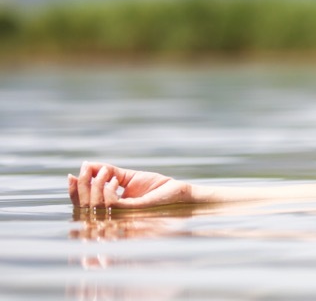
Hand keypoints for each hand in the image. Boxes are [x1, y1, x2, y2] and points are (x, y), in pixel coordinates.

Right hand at [68, 162, 194, 209]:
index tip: (70, 175)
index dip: (74, 192)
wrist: (179, 193)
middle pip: (85, 207)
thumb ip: (109, 172)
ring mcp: (123, 217)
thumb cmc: (157, 187)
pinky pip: (112, 205)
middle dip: (81, 187)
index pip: (84, 205)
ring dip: (95, 186)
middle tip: (85, 169)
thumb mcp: (129, 178)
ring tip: (105, 172)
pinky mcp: (134, 212)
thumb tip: (87, 164)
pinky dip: (107, 190)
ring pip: (96, 206)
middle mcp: (113, 217)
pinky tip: (113, 180)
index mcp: (110, 210)